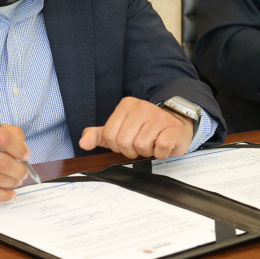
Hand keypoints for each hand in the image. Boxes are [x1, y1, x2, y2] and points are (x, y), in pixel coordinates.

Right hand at [0, 117, 29, 201]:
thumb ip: (3, 131)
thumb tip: (23, 148)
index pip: (2, 138)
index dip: (18, 148)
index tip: (25, 154)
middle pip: (1, 162)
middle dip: (19, 170)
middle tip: (23, 171)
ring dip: (12, 182)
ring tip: (17, 180)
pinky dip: (1, 195)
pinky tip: (9, 193)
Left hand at [79, 97, 194, 159]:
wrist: (176, 125)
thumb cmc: (145, 129)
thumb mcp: (118, 130)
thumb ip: (98, 135)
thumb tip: (83, 143)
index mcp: (125, 106)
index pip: (109, 136)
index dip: (118, 146)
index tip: (128, 140)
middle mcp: (142, 107)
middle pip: (124, 142)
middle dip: (132, 150)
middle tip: (141, 144)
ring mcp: (158, 116)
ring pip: (141, 146)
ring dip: (147, 151)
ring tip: (153, 142)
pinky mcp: (173, 128)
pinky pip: (160, 149)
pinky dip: (160, 153)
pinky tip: (162, 144)